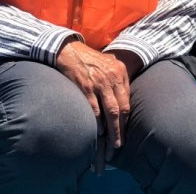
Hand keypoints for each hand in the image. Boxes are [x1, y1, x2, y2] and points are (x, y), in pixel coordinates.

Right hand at [55, 40, 132, 171]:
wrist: (68, 49)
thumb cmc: (89, 58)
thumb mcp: (108, 62)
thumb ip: (117, 78)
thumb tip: (123, 95)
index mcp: (120, 72)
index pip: (127, 101)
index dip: (126, 120)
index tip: (124, 133)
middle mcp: (113, 77)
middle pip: (122, 109)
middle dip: (121, 130)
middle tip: (119, 145)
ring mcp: (100, 82)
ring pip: (111, 112)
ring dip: (112, 131)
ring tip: (112, 145)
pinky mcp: (86, 86)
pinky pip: (95, 108)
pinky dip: (98, 122)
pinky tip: (99, 132)